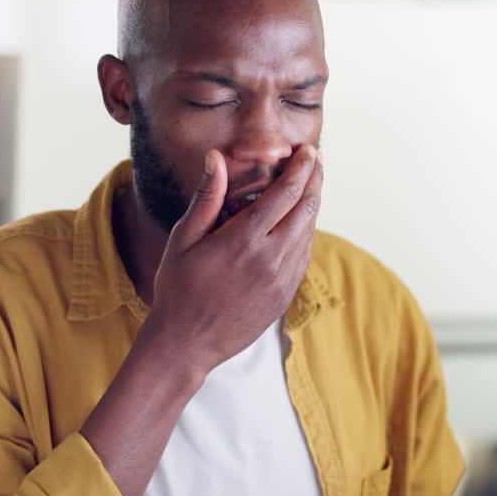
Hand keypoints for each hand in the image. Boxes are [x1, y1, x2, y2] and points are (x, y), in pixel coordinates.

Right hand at [139, 143, 322, 371]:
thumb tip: (215, 157)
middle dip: (315, 180)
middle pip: (306, 209)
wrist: (187, 344)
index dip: (301, 169)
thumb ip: (206, 197)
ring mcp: (282, 280)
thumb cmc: (178, 288)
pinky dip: (307, 233)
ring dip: (313, 205)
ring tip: (312, 184)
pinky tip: (301, 222)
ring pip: (309, 233)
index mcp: (244, 240)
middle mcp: (270, 259)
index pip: (285, 193)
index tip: (309, 151)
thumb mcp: (183, 239)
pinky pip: (304, 256)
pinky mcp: (285, 296)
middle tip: (318, 159)